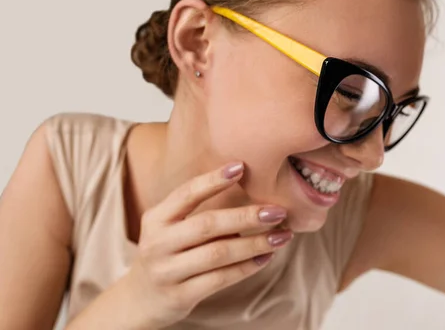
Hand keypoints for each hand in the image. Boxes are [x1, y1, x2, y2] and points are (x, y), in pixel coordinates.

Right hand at [122, 163, 291, 328]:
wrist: (141, 298)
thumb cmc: (170, 252)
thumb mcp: (172, 227)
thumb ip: (201, 212)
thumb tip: (254, 197)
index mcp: (156, 218)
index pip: (186, 194)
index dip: (213, 180)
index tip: (242, 167)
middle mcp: (157, 243)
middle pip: (207, 224)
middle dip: (246, 216)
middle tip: (278, 211)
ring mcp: (167, 271)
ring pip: (218, 253)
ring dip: (254, 243)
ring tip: (281, 236)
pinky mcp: (180, 296)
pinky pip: (220, 279)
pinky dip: (247, 267)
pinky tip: (266, 257)